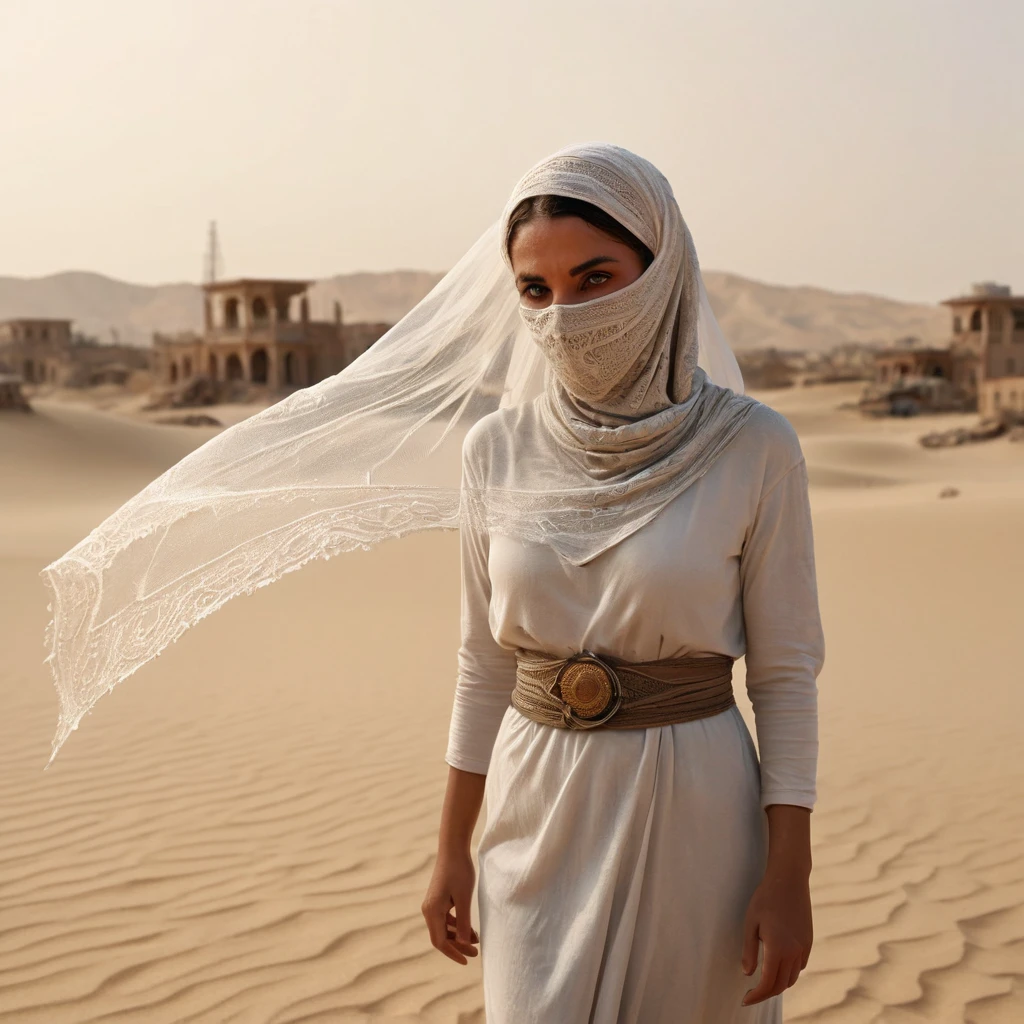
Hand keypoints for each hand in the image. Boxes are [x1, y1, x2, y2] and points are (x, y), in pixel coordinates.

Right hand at [421, 849, 479, 964]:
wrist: (453, 849)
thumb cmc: (460, 871)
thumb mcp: (464, 898)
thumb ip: (463, 921)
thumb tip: (462, 943)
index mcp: (432, 911)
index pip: (439, 941)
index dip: (453, 953)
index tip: (466, 960)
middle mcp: (429, 909)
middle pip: (441, 936)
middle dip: (457, 946)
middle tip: (476, 953)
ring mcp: (432, 904)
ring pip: (444, 928)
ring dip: (458, 936)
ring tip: (477, 940)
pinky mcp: (438, 899)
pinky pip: (445, 919)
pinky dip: (457, 925)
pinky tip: (470, 928)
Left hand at [740, 868, 811, 1005]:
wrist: (789, 880)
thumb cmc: (765, 899)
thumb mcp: (750, 923)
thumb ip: (749, 950)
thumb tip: (748, 974)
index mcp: (778, 948)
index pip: (768, 983)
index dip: (756, 995)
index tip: (745, 999)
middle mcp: (794, 951)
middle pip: (781, 985)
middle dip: (766, 993)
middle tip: (752, 994)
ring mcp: (804, 947)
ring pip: (792, 977)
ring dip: (779, 984)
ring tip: (763, 983)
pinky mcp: (808, 941)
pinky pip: (800, 965)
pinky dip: (789, 972)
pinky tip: (778, 967)